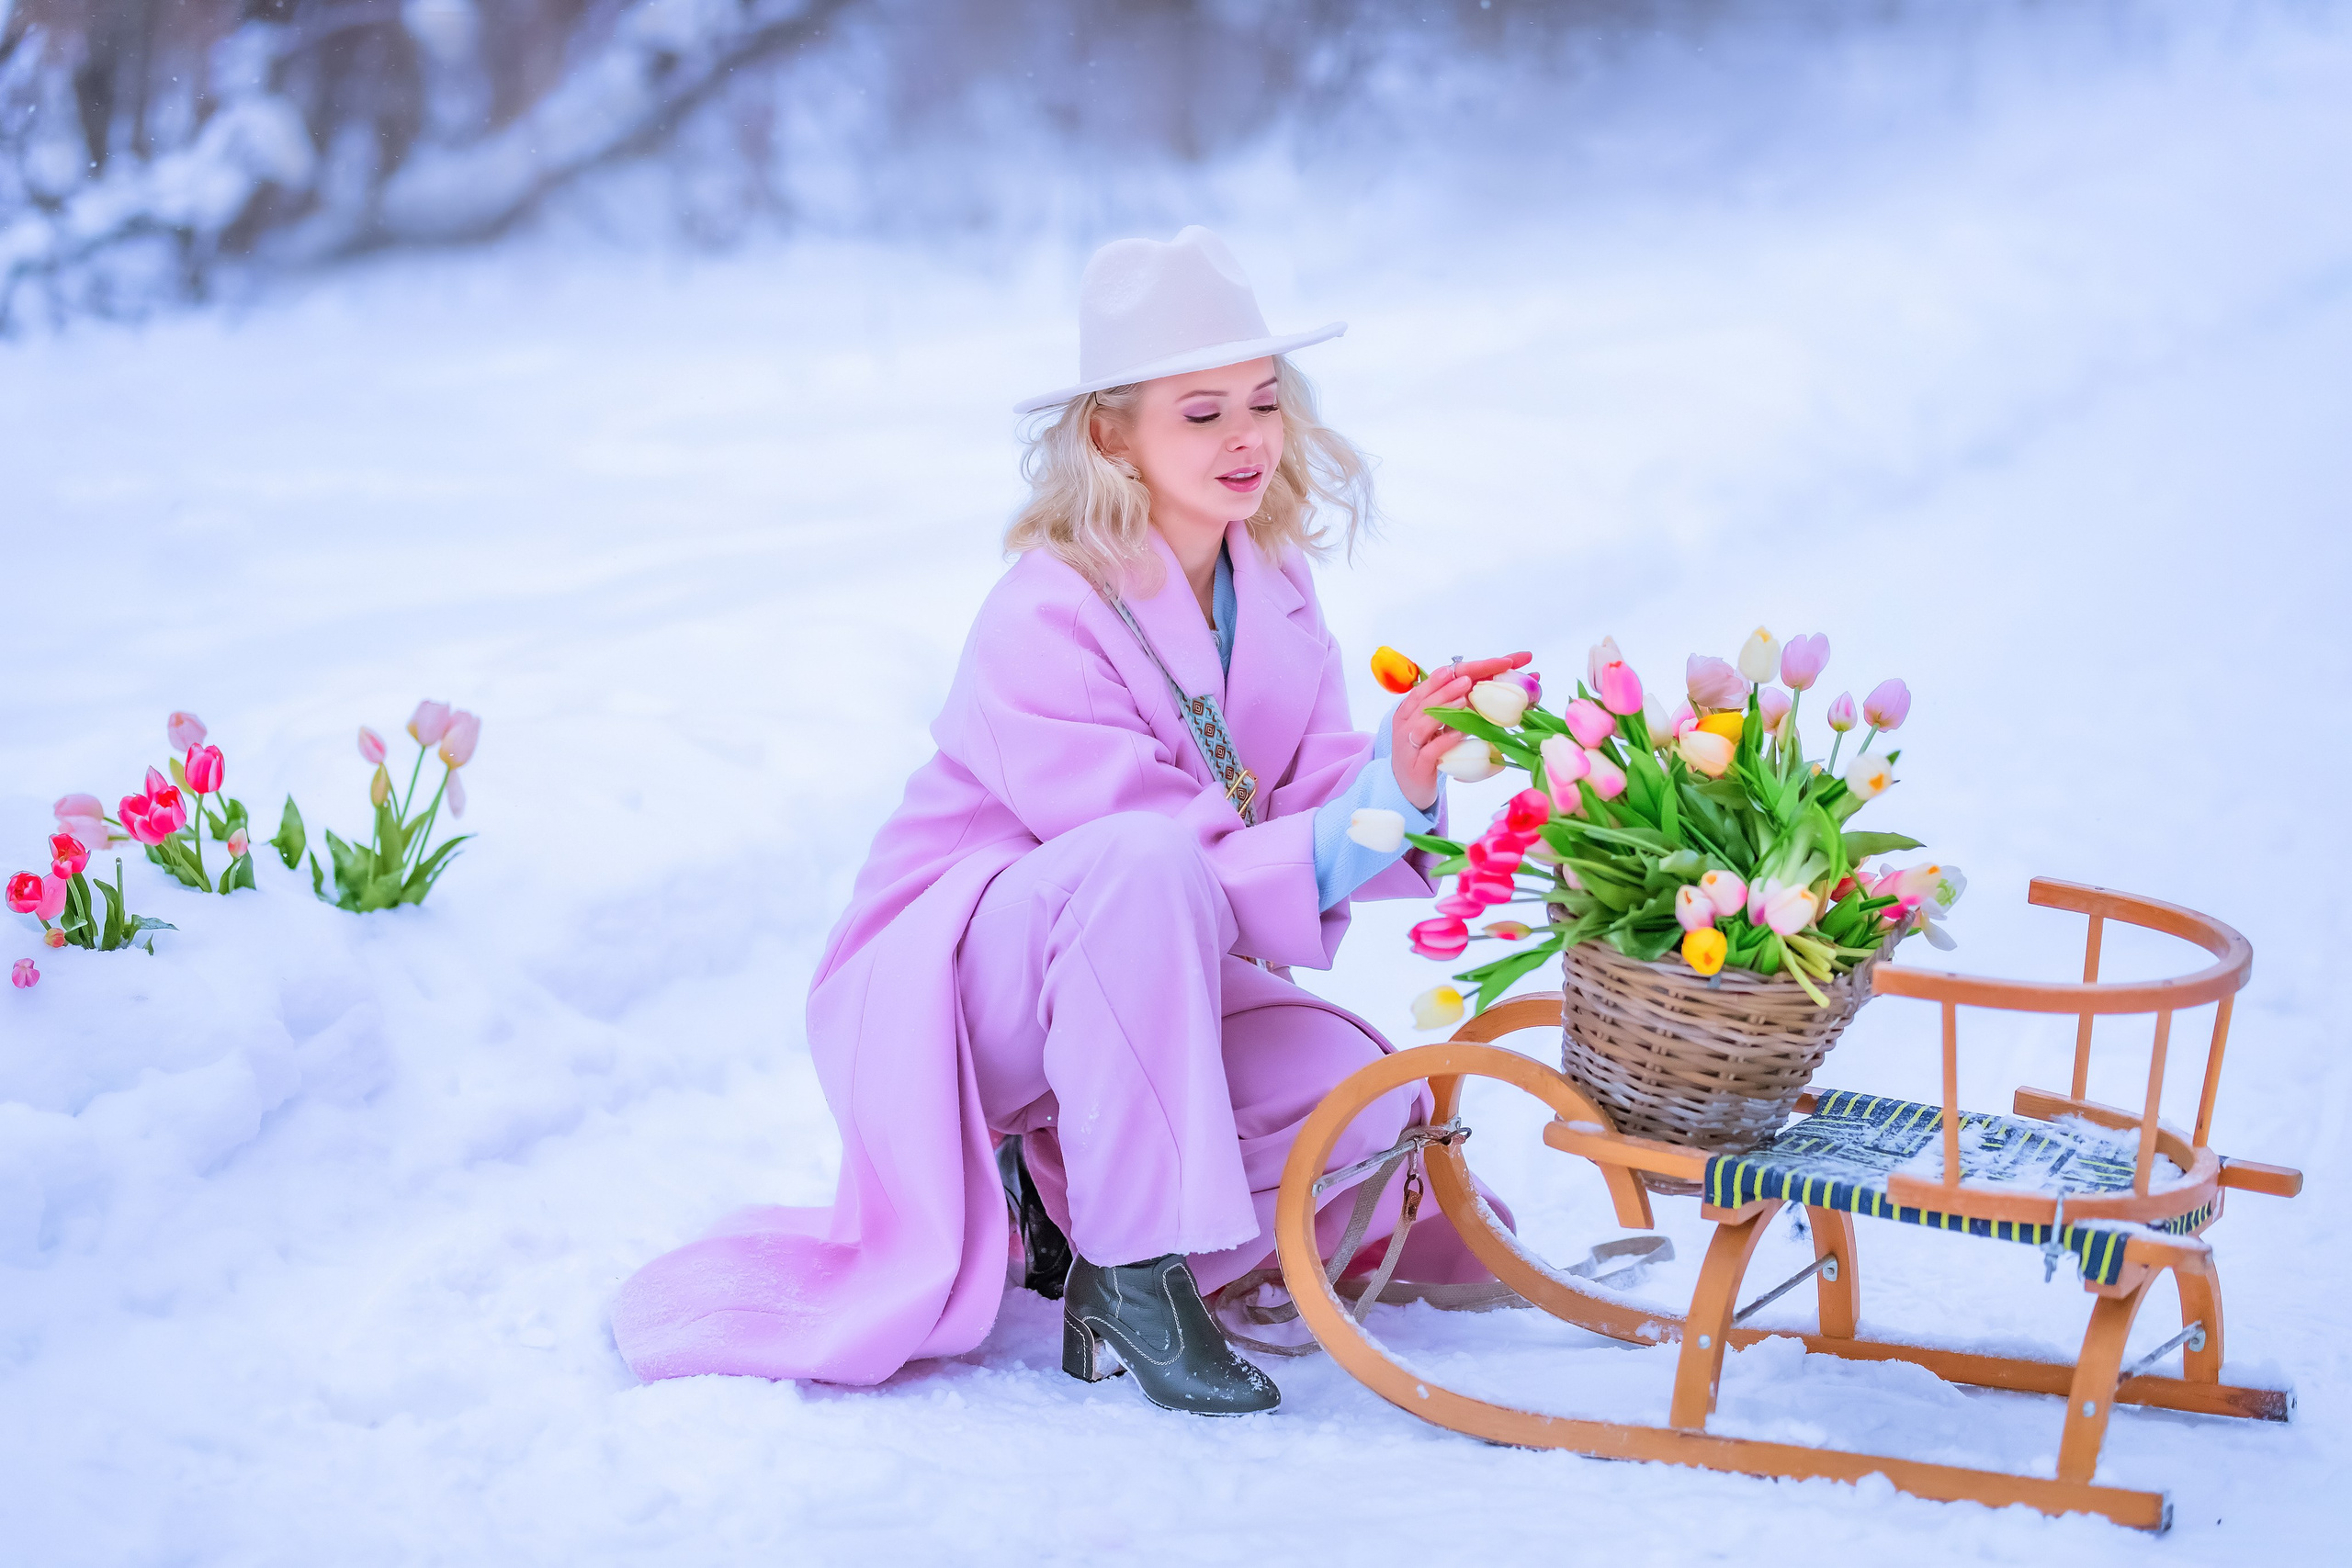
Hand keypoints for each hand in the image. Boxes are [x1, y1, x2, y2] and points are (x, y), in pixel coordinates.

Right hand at [1390, 652, 1532, 811]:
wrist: (1408, 788)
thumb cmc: (1426, 752)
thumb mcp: (1435, 727)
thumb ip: (1451, 708)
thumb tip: (1481, 687)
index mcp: (1409, 710)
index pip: (1425, 687)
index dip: (1444, 675)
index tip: (1465, 666)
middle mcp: (1405, 724)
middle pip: (1423, 701)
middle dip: (1445, 688)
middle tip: (1467, 679)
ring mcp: (1408, 745)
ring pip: (1423, 723)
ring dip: (1444, 709)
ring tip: (1465, 699)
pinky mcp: (1417, 766)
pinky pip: (1430, 751)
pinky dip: (1445, 740)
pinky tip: (1460, 733)